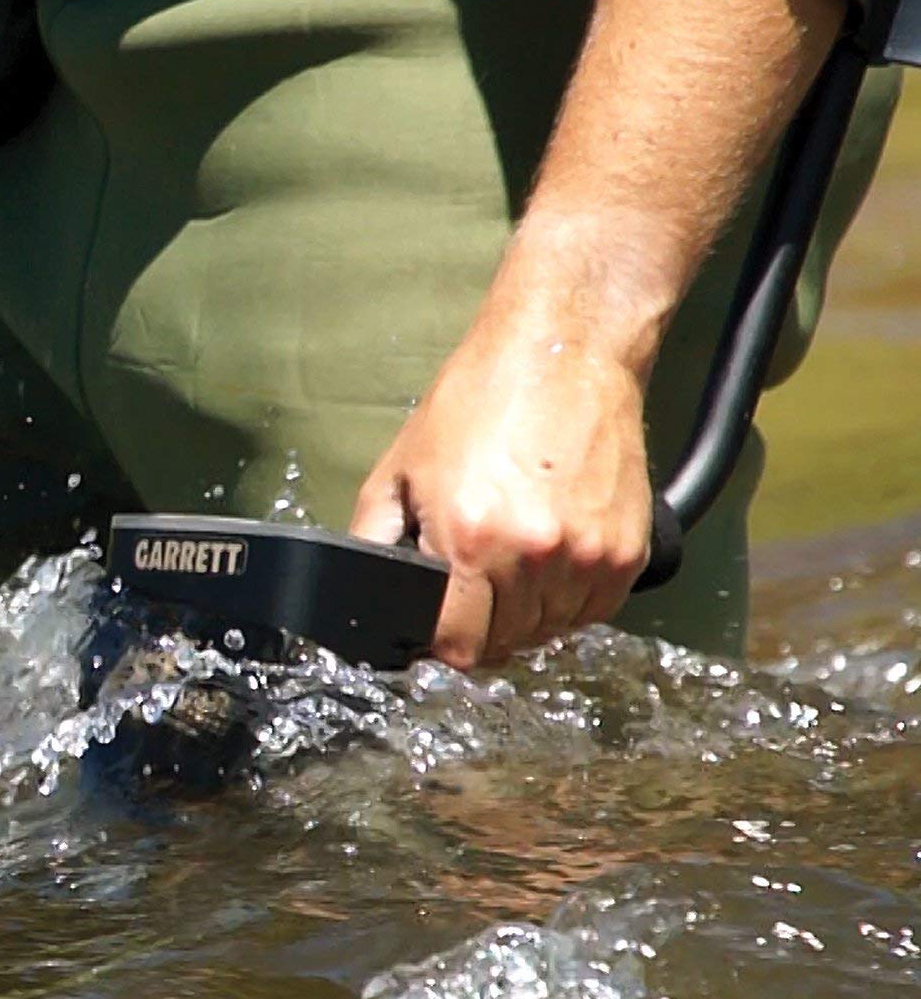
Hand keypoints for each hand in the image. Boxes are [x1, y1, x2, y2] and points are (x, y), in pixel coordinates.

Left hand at [350, 288, 652, 669]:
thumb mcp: (402, 466)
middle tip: (473, 584)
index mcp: (472, 538)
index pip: (458, 647)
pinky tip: (550, 559)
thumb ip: (376, 537)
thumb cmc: (481, 400)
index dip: (440, 645)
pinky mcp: (628, 552)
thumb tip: (369, 595)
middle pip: (504, 644)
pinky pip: (592, 612)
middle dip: (480, 626)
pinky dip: (568, 601)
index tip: (438, 627)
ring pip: (549, 632)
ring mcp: (588, 557)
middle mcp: (534, 555)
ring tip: (513, 561)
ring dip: (526, 615)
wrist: (566, 351)